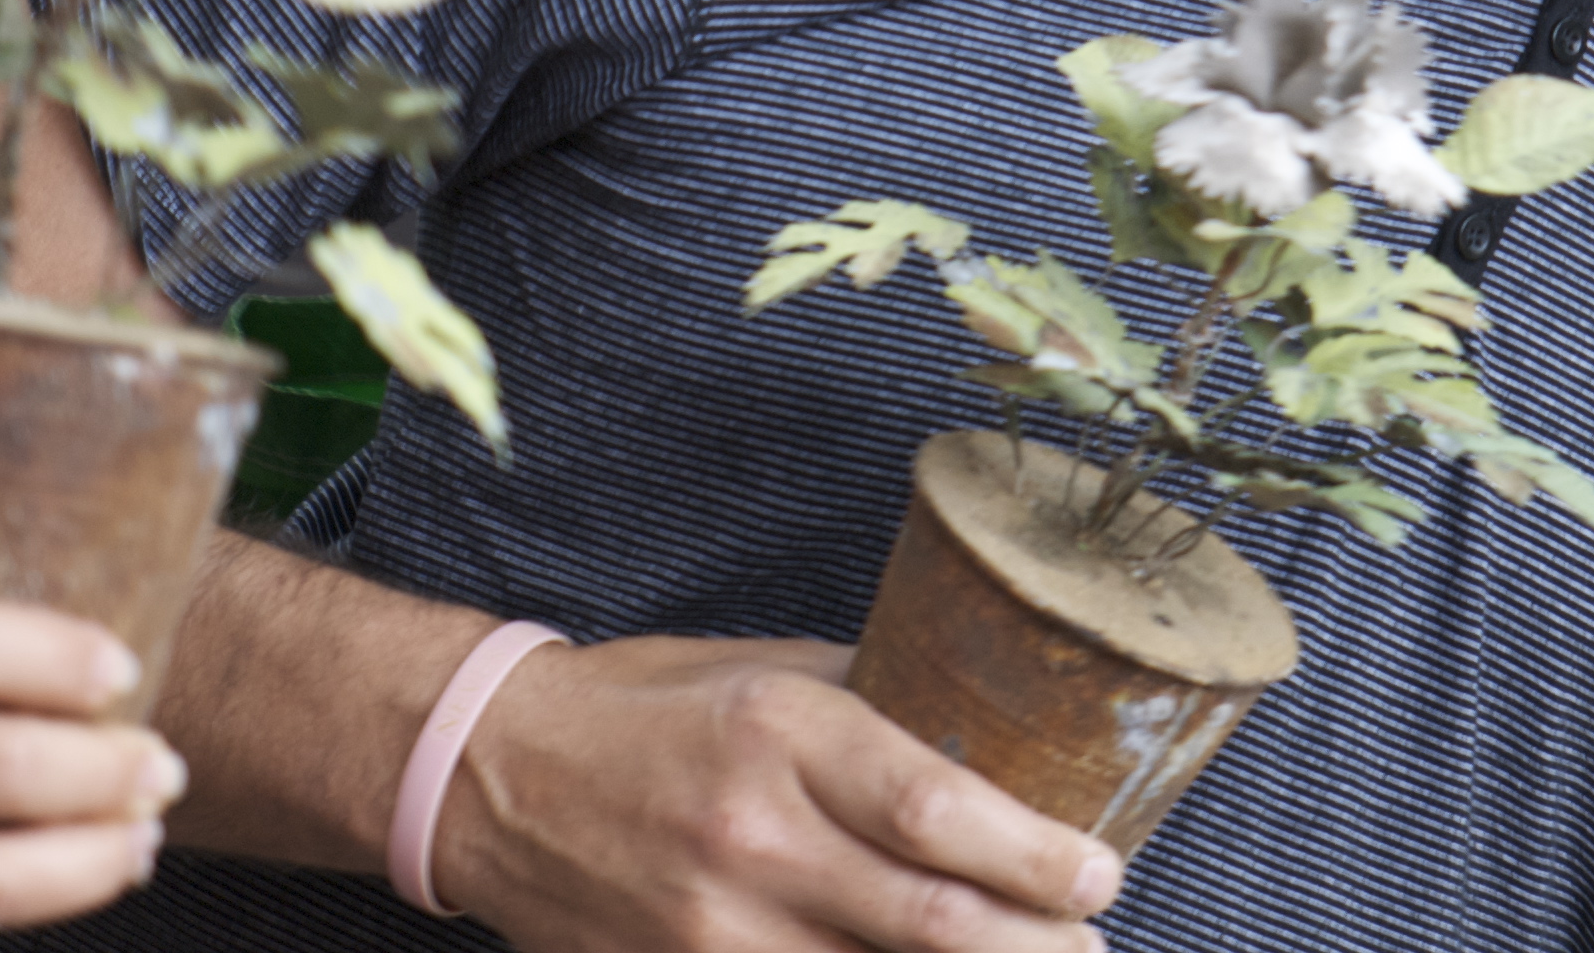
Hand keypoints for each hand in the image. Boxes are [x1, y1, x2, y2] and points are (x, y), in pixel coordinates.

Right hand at [441, 636, 1123, 952]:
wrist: (494, 776)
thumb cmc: (640, 710)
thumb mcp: (760, 668)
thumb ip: (870, 704)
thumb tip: (979, 740)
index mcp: (780, 732)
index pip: (936, 811)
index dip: (1035, 857)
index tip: (1098, 871)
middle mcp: (754, 833)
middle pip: (932, 922)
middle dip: (1038, 946)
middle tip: (1092, 942)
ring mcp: (716, 926)